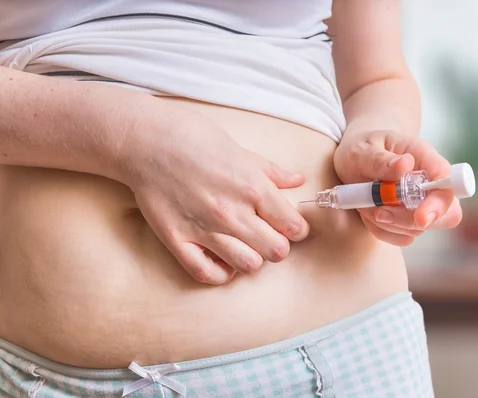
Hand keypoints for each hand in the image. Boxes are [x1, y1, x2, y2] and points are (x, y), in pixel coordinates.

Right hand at [121, 102, 309, 283]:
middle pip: (276, 251)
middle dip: (279, 245)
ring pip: (248, 265)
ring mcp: (203, 229)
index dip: (297, 228)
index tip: (291, 226)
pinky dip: (220, 272)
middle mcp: (231, 212)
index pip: (293, 226)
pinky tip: (221, 258)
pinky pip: (207, 274)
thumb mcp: (241, 150)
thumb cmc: (194, 138)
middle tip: (269, 235)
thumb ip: (272, 171)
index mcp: (252, 187)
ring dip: (252, 258)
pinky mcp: (177, 240)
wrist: (145, 139)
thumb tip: (298, 180)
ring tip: (245, 245)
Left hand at [333, 130, 462, 245]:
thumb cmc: (360, 149)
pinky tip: (368, 213)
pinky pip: (401, 237)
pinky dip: (381, 230)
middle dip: (409, 221)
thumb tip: (405, 164)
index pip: (447, 183)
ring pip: (418, 229)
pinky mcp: (407, 220)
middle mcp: (430, 183)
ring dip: (388, 224)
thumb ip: (380, 160)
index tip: (420, 217)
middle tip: (379, 212)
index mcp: (425, 158)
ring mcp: (421, 204)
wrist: (353, 160)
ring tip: (365, 203)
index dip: (440, 203)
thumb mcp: (362, 150)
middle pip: (445, 215)